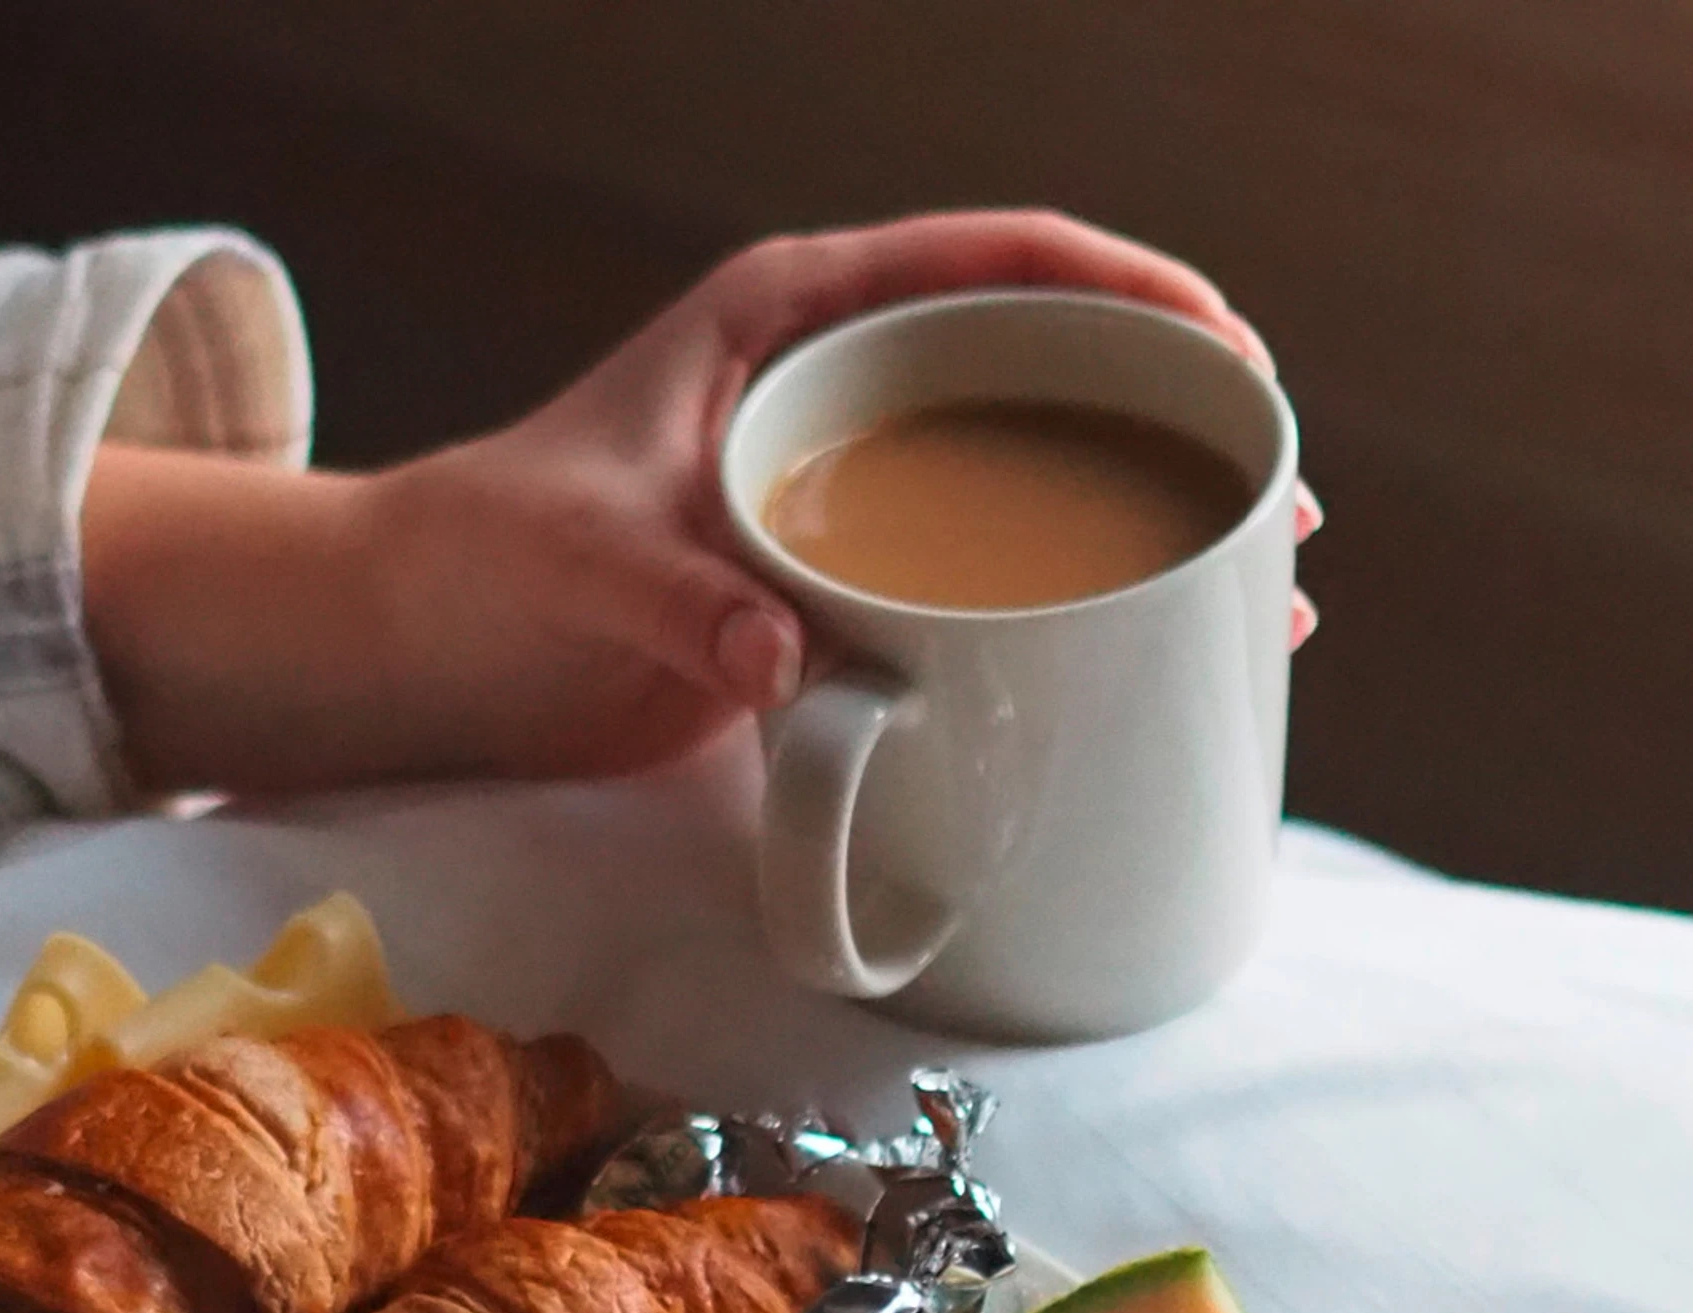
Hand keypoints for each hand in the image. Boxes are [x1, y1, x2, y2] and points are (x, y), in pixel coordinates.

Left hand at [84, 211, 1315, 797]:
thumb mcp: (578, 559)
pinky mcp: (847, 589)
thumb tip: (788, 663)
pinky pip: (985, 583)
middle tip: (1273, 506)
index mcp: (796, 316)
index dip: (1132, 289)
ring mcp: (855, 489)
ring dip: (1146, 531)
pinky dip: (1071, 620)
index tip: (1225, 353)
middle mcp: (844, 386)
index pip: (997, 258)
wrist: (418, 639)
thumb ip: (677, 601)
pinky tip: (1150, 675)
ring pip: (1037, 480)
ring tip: (1257, 596)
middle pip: (1052, 367)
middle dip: (1180, 423)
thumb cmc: (483, 554)